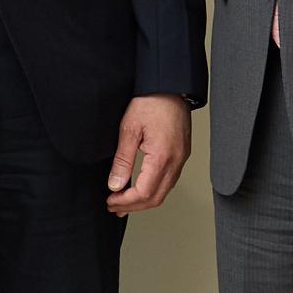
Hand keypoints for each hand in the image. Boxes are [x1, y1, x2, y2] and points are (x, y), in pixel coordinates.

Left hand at [104, 95, 192, 213]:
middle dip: (133, 206)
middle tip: (113, 206)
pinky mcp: (182, 154)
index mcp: (163, 156)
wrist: (169, 85)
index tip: (110, 201)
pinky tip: (141, 187)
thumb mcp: (129, 129)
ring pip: (164, 191)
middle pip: (156, 197)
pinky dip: (154, 189)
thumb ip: (122, 160)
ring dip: (144, 200)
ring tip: (124, 201)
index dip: (126, 201)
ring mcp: (181, 158)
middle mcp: (176, 161)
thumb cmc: (151, 101)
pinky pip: (170, 180)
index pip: (145, 192)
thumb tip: (114, 184)